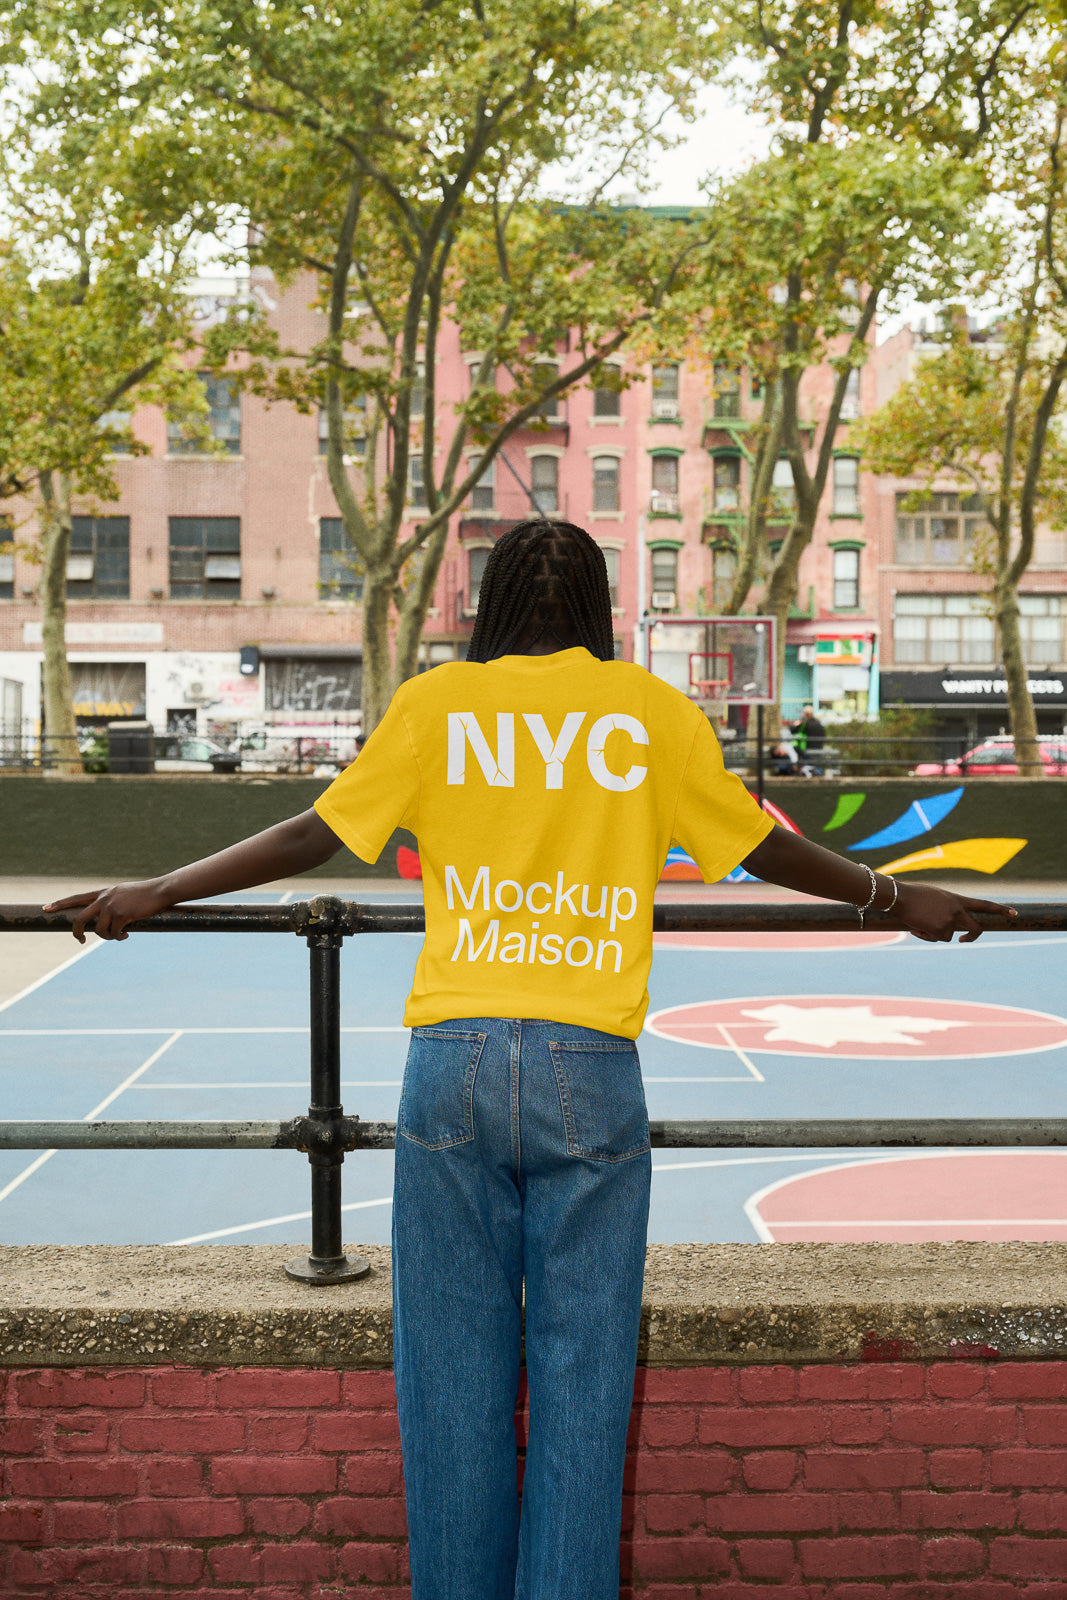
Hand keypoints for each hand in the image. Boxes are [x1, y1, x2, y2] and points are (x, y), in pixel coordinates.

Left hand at [43, 880, 172, 943]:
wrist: (160, 891)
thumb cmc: (146, 894)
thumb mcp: (125, 894)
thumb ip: (114, 902)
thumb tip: (108, 919)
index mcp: (103, 893)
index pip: (76, 898)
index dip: (60, 904)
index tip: (46, 908)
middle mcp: (104, 899)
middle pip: (80, 918)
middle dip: (76, 932)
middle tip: (79, 940)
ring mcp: (112, 907)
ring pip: (99, 930)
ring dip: (108, 937)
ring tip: (119, 935)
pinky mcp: (121, 915)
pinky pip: (114, 933)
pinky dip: (119, 937)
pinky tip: (127, 934)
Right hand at [894, 881, 1016, 942]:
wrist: (901, 896)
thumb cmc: (913, 894)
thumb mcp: (934, 896)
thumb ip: (945, 907)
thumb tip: (944, 926)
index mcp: (957, 899)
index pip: (984, 904)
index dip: (1000, 909)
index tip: (1014, 913)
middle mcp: (957, 910)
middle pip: (975, 927)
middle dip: (972, 936)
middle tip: (964, 939)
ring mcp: (950, 921)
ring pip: (948, 935)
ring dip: (935, 932)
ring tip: (920, 922)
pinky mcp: (940, 930)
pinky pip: (936, 938)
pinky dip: (927, 936)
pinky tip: (916, 927)